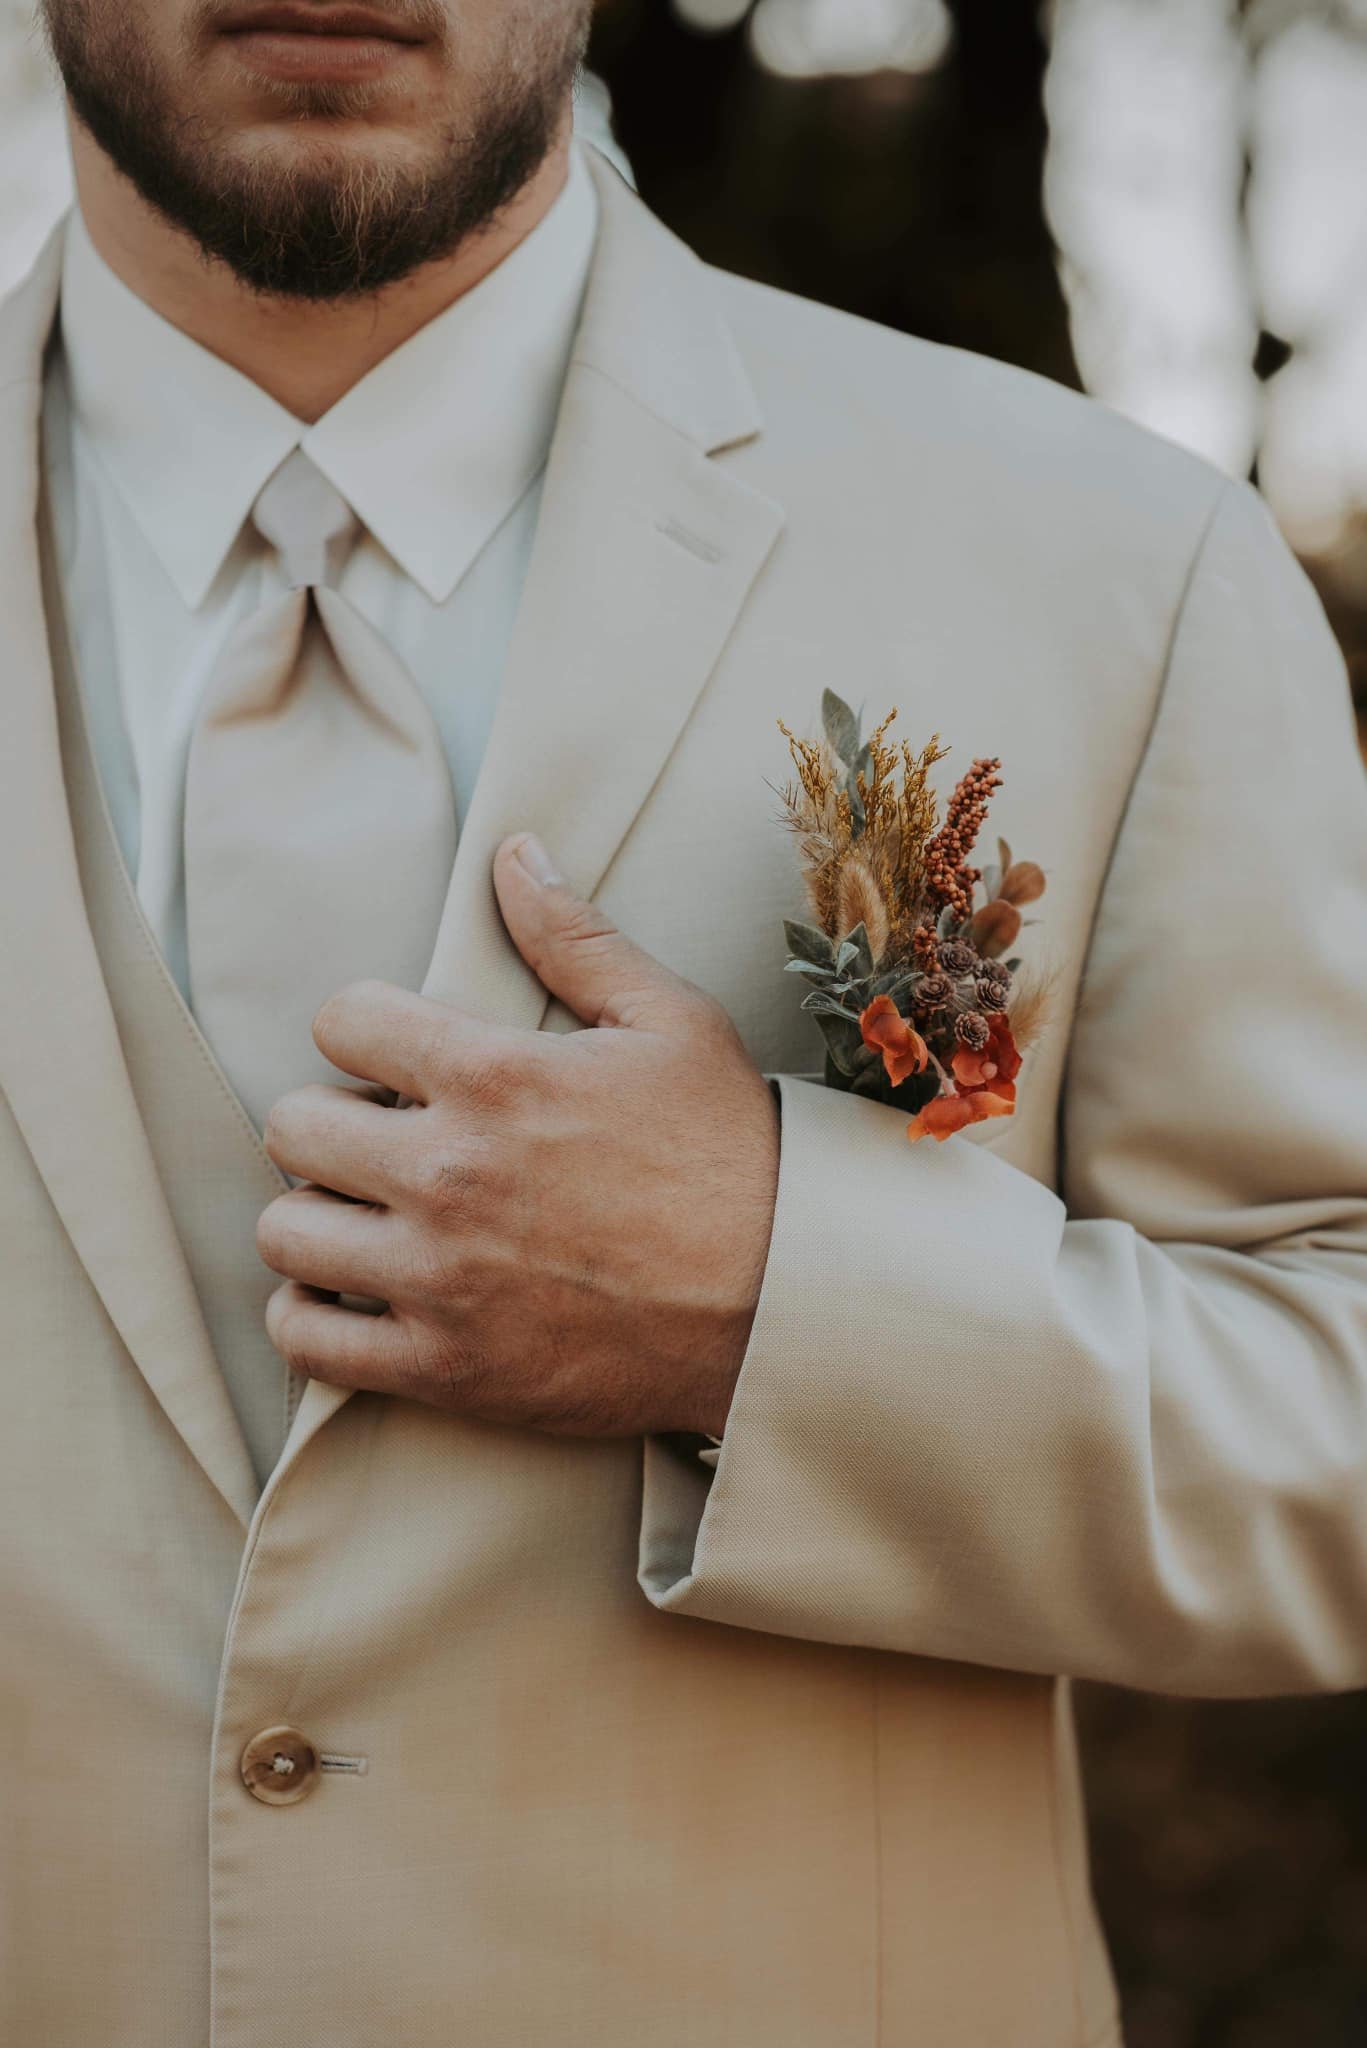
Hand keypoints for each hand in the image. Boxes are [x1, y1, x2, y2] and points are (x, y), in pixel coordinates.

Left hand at [256, 833, 779, 1438]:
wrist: (784, 1304)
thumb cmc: (734, 1156)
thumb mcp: (672, 1023)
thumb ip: (576, 938)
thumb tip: (512, 852)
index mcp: (495, 1076)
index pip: (339, 1019)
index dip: (364, 1028)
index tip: (397, 1057)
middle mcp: (448, 1173)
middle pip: (292, 1124)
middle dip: (330, 1119)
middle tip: (383, 1138)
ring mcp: (439, 1277)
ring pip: (284, 1230)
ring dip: (316, 1215)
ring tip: (367, 1217)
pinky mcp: (445, 1366)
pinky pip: (306, 1337)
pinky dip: (312, 1314)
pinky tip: (359, 1293)